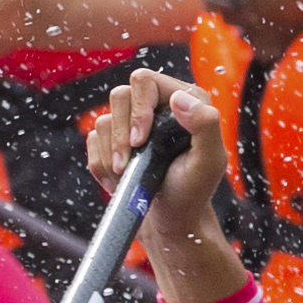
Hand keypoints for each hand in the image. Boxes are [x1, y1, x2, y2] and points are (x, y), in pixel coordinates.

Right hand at [87, 70, 230, 244]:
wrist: (171, 221)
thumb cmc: (193, 192)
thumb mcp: (209, 162)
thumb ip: (206, 125)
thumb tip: (179, 98)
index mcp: (183, 100)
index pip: (144, 81)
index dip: (137, 109)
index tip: (139, 141)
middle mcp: (156, 106)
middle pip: (118, 96)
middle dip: (120, 135)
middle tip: (128, 164)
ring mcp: (132, 123)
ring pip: (103, 121)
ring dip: (112, 155)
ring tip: (128, 176)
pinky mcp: (112, 141)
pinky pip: (93, 142)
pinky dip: (103, 166)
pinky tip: (121, 182)